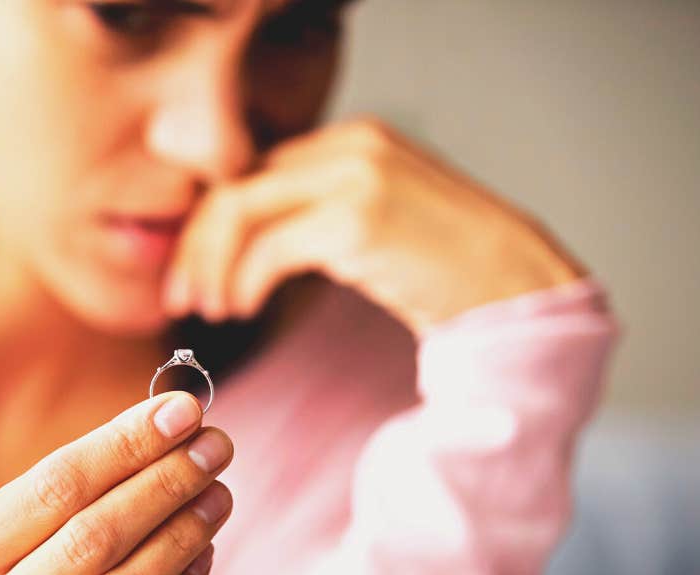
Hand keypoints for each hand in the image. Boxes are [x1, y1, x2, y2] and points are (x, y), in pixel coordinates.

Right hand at [0, 391, 232, 574]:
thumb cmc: (20, 566)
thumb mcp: (18, 524)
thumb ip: (83, 478)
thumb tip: (173, 417)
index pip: (55, 486)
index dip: (125, 445)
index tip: (183, 410)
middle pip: (93, 536)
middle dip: (164, 483)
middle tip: (215, 445)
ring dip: (182, 533)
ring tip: (218, 493)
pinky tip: (202, 547)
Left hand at [162, 117, 587, 332]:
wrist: (518, 288)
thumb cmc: (448, 270)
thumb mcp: (378, 223)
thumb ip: (320, 213)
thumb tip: (252, 243)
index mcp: (353, 140)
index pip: (254, 171)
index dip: (211, 221)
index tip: (195, 269)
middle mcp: (350, 146)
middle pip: (237, 184)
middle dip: (197, 243)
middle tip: (182, 295)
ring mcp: (355, 176)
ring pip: (240, 209)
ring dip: (211, 264)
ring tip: (209, 309)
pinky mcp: (358, 218)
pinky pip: (268, 248)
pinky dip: (241, 282)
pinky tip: (240, 309)